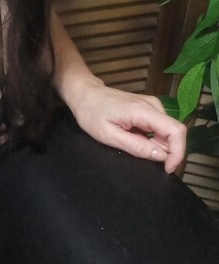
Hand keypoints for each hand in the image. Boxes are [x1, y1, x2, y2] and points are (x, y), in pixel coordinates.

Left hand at [69, 79, 187, 174]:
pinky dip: (153, 140)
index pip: (176, 131)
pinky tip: (135, 140)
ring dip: (158, 146)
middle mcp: (153, 106)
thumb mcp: (109, 136)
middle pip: (174, 132)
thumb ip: (136, 147)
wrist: (85, 94)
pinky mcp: (149, 108)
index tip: (167, 169)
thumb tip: (161, 156)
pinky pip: (159, 128)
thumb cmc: (92, 114)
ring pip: (168, 132)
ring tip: (133, 146)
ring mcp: (152, 105)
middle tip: (144, 159)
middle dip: (167, 152)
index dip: (178, 153)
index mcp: (144, 111)